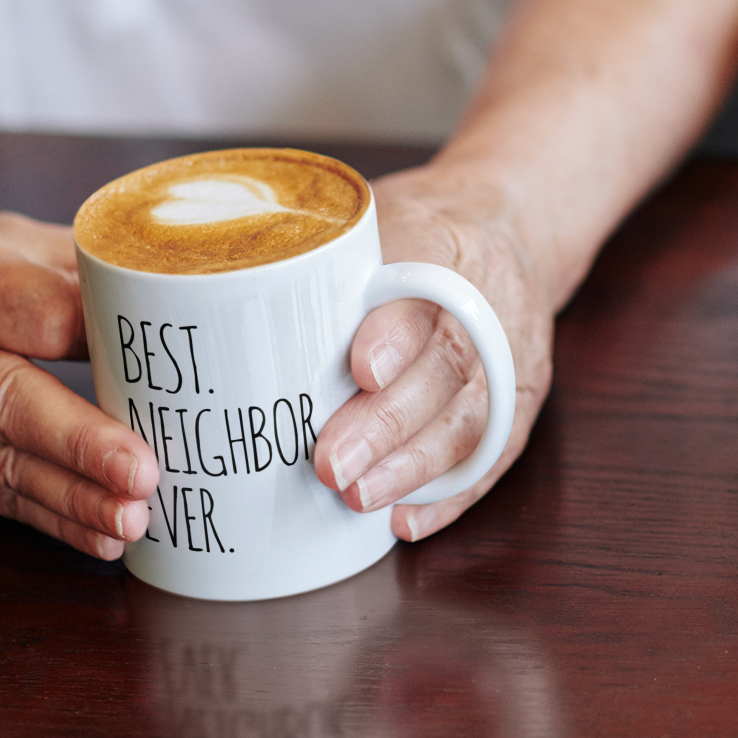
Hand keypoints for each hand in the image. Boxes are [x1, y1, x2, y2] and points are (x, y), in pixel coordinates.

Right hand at [0, 211, 157, 559]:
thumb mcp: (37, 245)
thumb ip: (97, 276)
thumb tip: (187, 311)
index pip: (34, 314)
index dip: (95, 343)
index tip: (154, 370)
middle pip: (6, 399)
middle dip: (80, 443)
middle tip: (142, 473)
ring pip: (3, 462)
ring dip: (73, 499)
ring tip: (131, 518)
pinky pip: (1, 497)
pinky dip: (57, 522)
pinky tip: (102, 539)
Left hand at [311, 166, 554, 540]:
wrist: (509, 227)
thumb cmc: (422, 230)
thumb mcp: (379, 216)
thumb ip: (323, 259)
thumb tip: (218, 302)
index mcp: (446, 246)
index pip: (428, 291)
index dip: (396, 336)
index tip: (359, 368)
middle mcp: (487, 306)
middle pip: (446, 370)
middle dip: (388, 423)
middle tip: (331, 462)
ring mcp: (510, 360)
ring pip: (471, 423)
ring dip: (413, 468)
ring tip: (358, 499)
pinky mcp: (518, 402)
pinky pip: (490, 458)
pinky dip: (449, 497)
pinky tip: (405, 521)